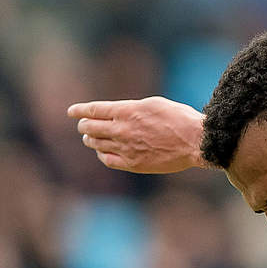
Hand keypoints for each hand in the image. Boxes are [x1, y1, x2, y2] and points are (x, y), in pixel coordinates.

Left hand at [67, 96, 205, 172]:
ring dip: (90, 139)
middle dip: (84, 125)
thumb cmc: (179, 119)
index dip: (80, 110)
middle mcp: (122, 129)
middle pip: (90, 128)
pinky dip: (101, 154)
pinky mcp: (132, 163)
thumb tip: (116, 113)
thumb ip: (131, 108)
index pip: (94, 110)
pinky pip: (107, 159)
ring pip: (96, 144)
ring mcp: (125, 148)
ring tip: (90, 138)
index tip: (71, 111)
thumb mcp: (154, 104)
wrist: (195, 141)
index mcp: (127, 111)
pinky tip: (102, 152)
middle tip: (83, 125)